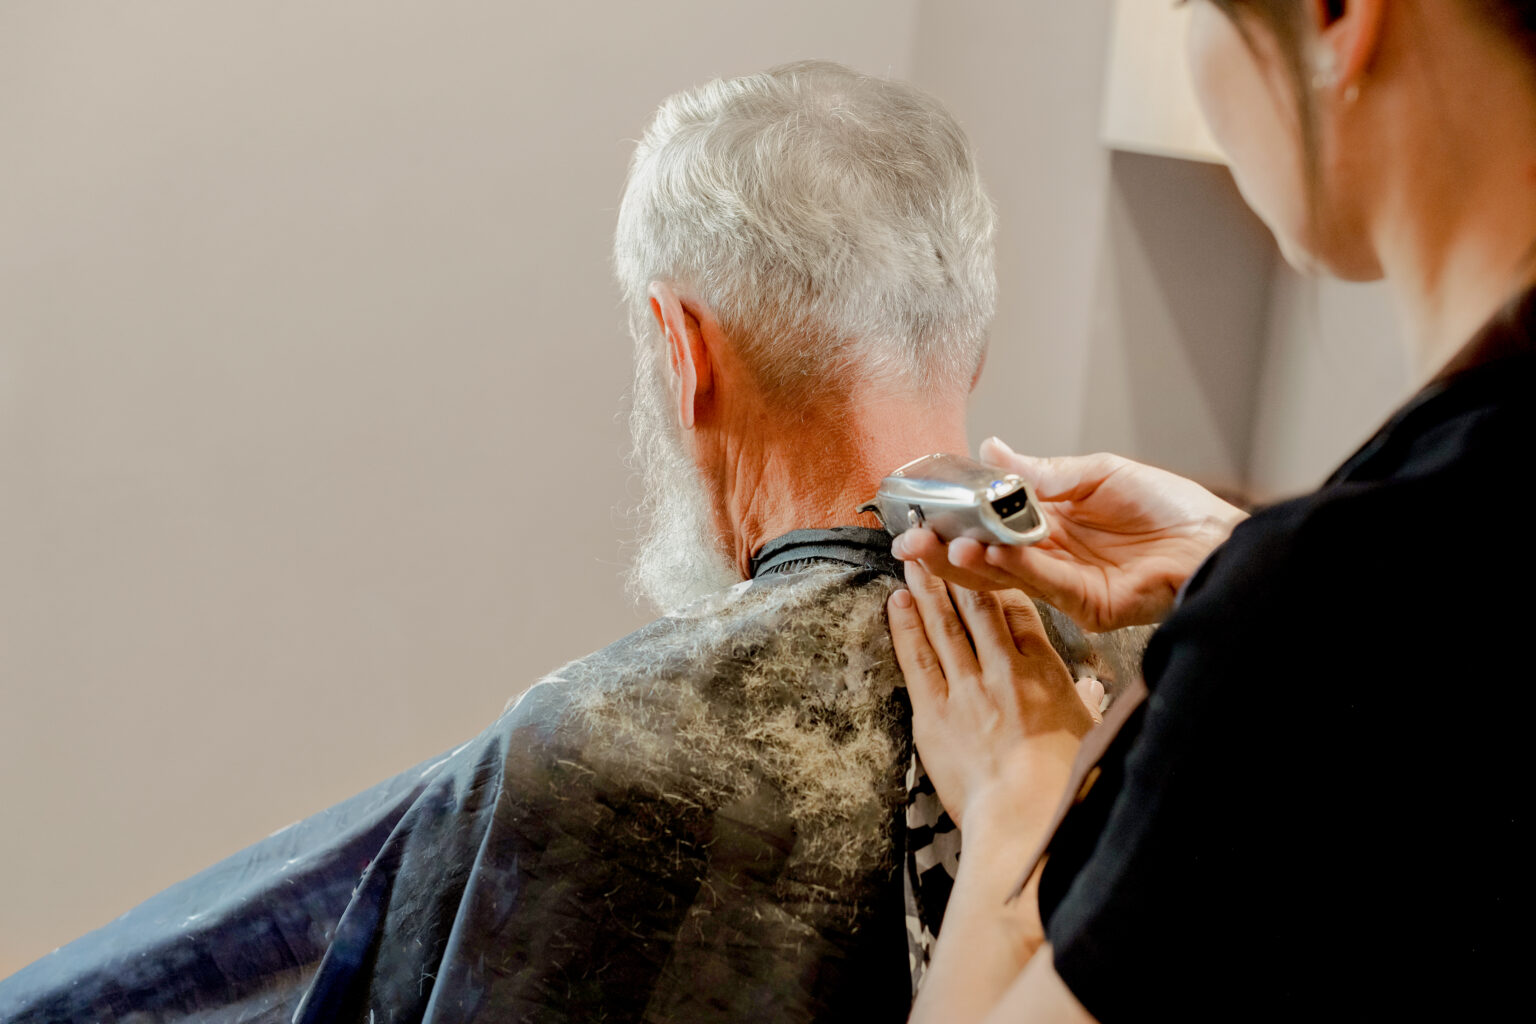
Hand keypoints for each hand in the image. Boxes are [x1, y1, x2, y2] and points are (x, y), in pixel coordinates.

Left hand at [887, 563, 1094, 833]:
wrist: (1026, 815)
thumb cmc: (1063, 785)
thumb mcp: (1088, 736)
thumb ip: (1086, 705)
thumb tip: (1093, 690)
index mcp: (1046, 674)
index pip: (1022, 613)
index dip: (1002, 580)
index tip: (988, 558)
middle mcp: (1005, 671)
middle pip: (979, 607)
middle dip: (960, 571)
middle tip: (941, 541)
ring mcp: (967, 688)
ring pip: (945, 625)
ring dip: (928, 588)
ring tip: (913, 558)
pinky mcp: (934, 712)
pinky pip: (917, 659)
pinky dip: (906, 627)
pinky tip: (898, 601)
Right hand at [892, 438, 1247, 630]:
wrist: (1215, 538)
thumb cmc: (1168, 506)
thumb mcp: (1098, 472)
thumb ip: (1042, 472)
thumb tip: (991, 450)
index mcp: (1048, 523)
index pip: (987, 523)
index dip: (953, 519)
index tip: (919, 511)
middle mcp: (1049, 555)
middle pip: (984, 556)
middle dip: (943, 549)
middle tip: (909, 541)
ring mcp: (1064, 583)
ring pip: (1003, 576)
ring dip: (970, 560)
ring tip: (941, 544)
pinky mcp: (1086, 605)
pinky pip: (1040, 584)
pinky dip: (1013, 567)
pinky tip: (989, 551)